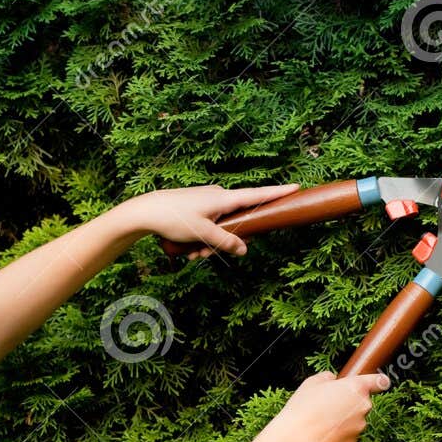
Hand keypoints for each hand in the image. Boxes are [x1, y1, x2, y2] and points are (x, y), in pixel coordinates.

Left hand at [120, 183, 299, 260]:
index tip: (296, 187)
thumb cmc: (174, 219)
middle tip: (206, 255)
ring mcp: (207, 202)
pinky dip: (201, 239)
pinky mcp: (196, 208)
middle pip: (237, 221)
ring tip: (192, 255)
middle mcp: (218, 196)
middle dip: (226, 242)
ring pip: (220, 227)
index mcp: (224, 198)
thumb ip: (226, 242)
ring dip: (209, 245)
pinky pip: (208, 226)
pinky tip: (187, 250)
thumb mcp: (203, 234)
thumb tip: (244, 249)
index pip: (257, 195)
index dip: (277, 193)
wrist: (145, 211)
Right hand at [271, 370, 391, 441]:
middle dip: (348, 403)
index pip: (380, 381)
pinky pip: (347, 434)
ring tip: (320, 420)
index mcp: (356, 387)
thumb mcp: (311, 383)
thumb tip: (332, 380)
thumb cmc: (303, 409)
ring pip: (354, 419)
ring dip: (342, 419)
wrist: (296, 440)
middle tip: (327, 404)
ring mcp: (359, 426)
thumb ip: (327, 377)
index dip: (379, 382)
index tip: (380, 383)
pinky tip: (321, 432)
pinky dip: (338, 433)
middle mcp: (363, 406)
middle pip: (362, 402)